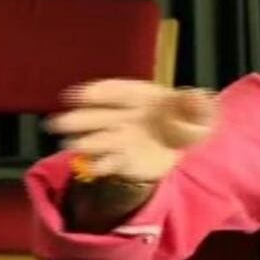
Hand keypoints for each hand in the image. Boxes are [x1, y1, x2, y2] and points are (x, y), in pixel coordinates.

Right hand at [45, 80, 217, 182]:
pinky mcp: (124, 160)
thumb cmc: (189, 119)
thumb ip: (199, 106)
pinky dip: (100, 166)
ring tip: (71, 146)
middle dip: (80, 119)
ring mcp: (123, 138)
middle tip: (58, 123)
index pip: (118, 92)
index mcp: (142, 97)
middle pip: (101, 116)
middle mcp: (126, 116)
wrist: (185, 144)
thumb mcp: (202, 112)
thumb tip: (197, 98)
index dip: (98, 93)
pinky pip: (110, 163)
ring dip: (86, 143)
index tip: (78, 95)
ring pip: (101, 140)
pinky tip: (91, 168)